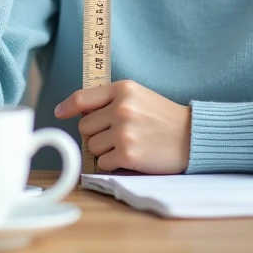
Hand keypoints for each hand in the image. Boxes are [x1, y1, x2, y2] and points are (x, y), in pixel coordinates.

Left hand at [54, 80, 191, 173]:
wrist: (192, 136)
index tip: (60, 113)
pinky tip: (132, 155)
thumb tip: (73, 110)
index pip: (82, 98)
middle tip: (119, 133)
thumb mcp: (138, 96)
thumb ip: (109, 99)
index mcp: (123, 89)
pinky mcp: (128, 154)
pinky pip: (103, 163)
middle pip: (85, 127)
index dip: (67, 107)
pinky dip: (114, 163)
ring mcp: (124, 132)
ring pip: (91, 146)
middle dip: (97, 133)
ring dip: (105, 150)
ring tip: (128, 143)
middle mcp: (121, 108)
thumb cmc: (164, 117)